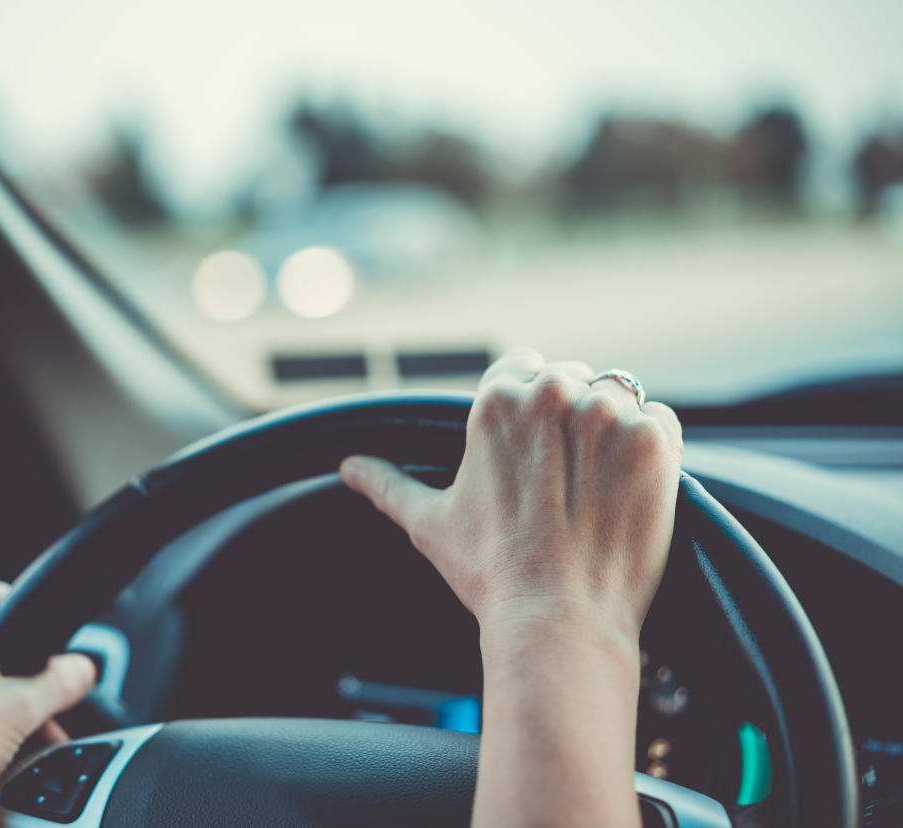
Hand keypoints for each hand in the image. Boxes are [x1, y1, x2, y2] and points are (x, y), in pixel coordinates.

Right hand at [340, 347, 681, 638]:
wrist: (558, 621)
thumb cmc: (490, 574)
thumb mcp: (429, 523)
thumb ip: (387, 484)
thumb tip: (347, 467)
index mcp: (496, 401)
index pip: (523, 368)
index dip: (529, 411)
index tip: (534, 451)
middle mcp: (552, 394)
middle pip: (571, 379)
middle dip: (569, 420)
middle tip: (564, 481)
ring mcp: (607, 415)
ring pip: (617, 396)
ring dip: (611, 431)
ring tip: (597, 488)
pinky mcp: (654, 441)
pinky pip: (659, 420)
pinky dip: (650, 450)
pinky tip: (628, 492)